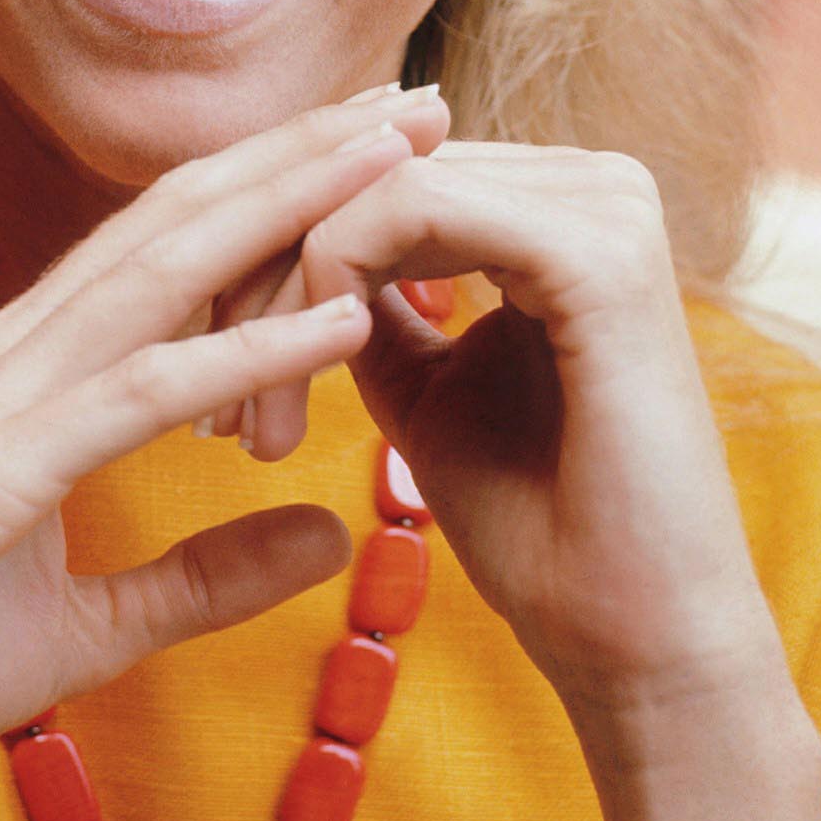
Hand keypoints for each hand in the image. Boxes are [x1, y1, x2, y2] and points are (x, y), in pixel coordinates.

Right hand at [0, 89, 445, 820]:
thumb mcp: (84, 628)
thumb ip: (201, 577)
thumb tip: (325, 537)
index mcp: (29, 368)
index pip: (173, 244)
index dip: (278, 182)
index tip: (385, 143)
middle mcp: (16, 349)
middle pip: (185, 217)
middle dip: (307, 152)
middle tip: (424, 97)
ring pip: (169, 268)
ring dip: (294, 203)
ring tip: (404, 155)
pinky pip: (142, 392)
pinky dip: (247, 349)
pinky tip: (340, 324)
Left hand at [216, 140, 785, 718]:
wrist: (636, 649)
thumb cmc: (540, 532)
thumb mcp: (424, 386)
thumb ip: (368, 300)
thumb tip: (289, 248)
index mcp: (560, 202)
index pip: (377, 175)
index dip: (273, 253)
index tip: (191, 362)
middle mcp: (591, 178)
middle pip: (362, 171)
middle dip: (255, 274)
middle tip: (184, 395)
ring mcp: (601, 202)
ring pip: (368, 187)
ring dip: (276, 298)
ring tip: (241, 431)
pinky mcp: (595, 249)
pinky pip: (406, 212)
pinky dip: (323, 285)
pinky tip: (287, 390)